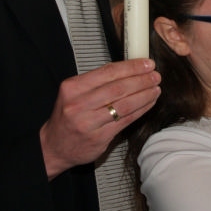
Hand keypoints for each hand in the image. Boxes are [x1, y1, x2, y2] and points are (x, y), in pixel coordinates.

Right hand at [40, 58, 160, 179]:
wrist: (54, 146)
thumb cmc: (68, 116)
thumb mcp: (74, 93)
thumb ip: (97, 82)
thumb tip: (129, 69)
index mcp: (72, 88)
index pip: (107, 72)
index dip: (131, 67)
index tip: (147, 64)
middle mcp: (78, 104)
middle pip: (118, 88)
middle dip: (141, 80)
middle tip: (156, 76)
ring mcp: (88, 122)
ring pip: (124, 105)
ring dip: (144, 95)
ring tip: (156, 89)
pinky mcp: (99, 138)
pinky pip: (125, 120)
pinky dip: (141, 110)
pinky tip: (149, 103)